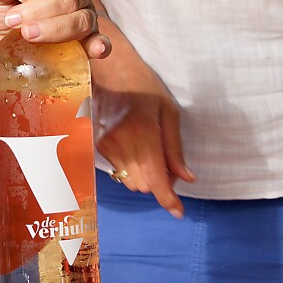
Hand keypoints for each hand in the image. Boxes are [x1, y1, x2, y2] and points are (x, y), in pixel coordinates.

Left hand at [0, 0, 109, 57]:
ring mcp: (86, 17)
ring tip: (28, 34)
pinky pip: (101, 42)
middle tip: (15, 20)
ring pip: (81, 20)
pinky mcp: (88, 41)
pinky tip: (94, 50)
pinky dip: (99, 45)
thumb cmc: (11, 13)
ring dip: (54, 28)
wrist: (11, 42)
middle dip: (41, 9)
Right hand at [92, 47, 194, 217]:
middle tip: (170, 164)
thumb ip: (175, 149)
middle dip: (159, 182)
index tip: (179, 212)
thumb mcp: (169, 113)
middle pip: (144, 186)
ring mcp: (105, 146)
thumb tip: (186, 179)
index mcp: (142, 134)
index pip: (155, 180)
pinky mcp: (97, 146)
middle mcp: (120, 144)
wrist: (110, 69)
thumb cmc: (145, 86)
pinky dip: (132, 167)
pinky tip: (136, 147)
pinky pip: (119, 170)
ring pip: (130, 181)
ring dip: (145, 176)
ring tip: (152, 152)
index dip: (168, 200)